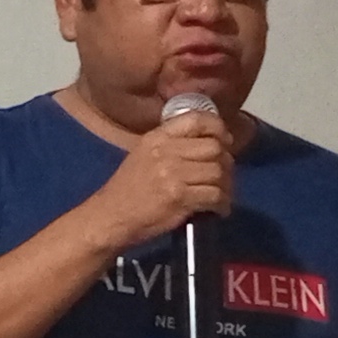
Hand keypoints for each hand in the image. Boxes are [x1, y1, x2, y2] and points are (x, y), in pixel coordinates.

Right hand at [82, 102, 239, 255]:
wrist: (111, 217)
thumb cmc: (129, 188)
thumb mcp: (144, 154)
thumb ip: (172, 144)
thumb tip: (209, 141)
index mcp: (157, 138)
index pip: (196, 119)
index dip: (218, 127)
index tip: (224, 140)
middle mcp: (166, 152)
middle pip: (214, 147)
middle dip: (225, 161)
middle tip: (224, 174)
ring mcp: (174, 175)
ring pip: (218, 172)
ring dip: (226, 185)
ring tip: (222, 194)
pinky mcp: (180, 198)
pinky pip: (215, 195)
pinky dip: (222, 204)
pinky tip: (218, 209)